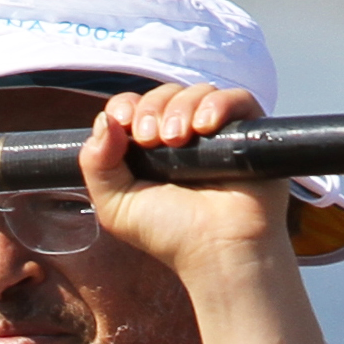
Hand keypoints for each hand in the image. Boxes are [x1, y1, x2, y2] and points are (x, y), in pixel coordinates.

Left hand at [74, 83, 282, 283]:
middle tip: (153, 139)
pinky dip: (218, 105)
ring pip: (197, 92)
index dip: (125, 106)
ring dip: (182, 108)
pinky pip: (236, 98)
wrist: (219, 251)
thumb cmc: (171, 235)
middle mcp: (183, 137)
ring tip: (179, 140)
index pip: (134, 106)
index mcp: (150, 150)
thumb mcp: (116, 206)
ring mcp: (217, 133)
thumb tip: (104, 120)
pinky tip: (206, 128)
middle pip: (163, 94)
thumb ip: (96, 165)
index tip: (123, 122)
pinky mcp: (247, 132)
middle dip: (152, 109)